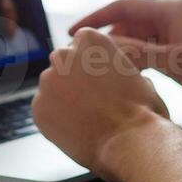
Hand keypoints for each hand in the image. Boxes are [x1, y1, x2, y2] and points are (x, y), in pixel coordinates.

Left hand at [31, 28, 168, 180]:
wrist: (131, 142)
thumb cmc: (143, 111)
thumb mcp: (139, 77)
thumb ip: (117, 71)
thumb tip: (114, 78)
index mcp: (89, 40)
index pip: (80, 46)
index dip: (89, 65)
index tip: (97, 80)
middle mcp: (63, 54)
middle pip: (62, 65)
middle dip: (72, 80)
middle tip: (90, 103)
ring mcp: (47, 81)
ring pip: (52, 89)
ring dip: (63, 101)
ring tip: (86, 121)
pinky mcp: (37, 107)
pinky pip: (44, 111)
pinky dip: (55, 121)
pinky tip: (76, 131)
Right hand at [68, 0, 181, 111]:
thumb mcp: (176, 62)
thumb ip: (139, 54)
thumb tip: (105, 49)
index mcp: (171, 10)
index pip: (123, 6)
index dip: (96, 17)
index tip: (74, 31)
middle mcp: (175, 15)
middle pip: (130, 21)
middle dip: (107, 36)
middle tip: (84, 55)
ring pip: (142, 37)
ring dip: (123, 49)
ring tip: (101, 67)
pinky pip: (154, 49)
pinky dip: (139, 58)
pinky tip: (129, 75)